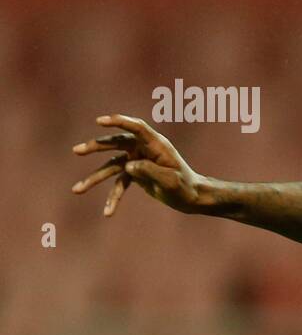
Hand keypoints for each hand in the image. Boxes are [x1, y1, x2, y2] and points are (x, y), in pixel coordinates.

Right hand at [72, 114, 206, 215]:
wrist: (191, 198)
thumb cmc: (185, 187)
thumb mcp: (170, 180)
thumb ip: (149, 170)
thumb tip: (127, 166)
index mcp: (156, 145)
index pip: (136, 128)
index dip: (119, 122)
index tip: (100, 122)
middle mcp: (143, 149)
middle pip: (115, 144)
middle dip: (95, 147)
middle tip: (77, 151)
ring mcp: (137, 161)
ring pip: (111, 166)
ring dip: (95, 179)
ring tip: (77, 190)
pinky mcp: (135, 174)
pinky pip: (119, 184)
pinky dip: (113, 198)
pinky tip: (107, 213)